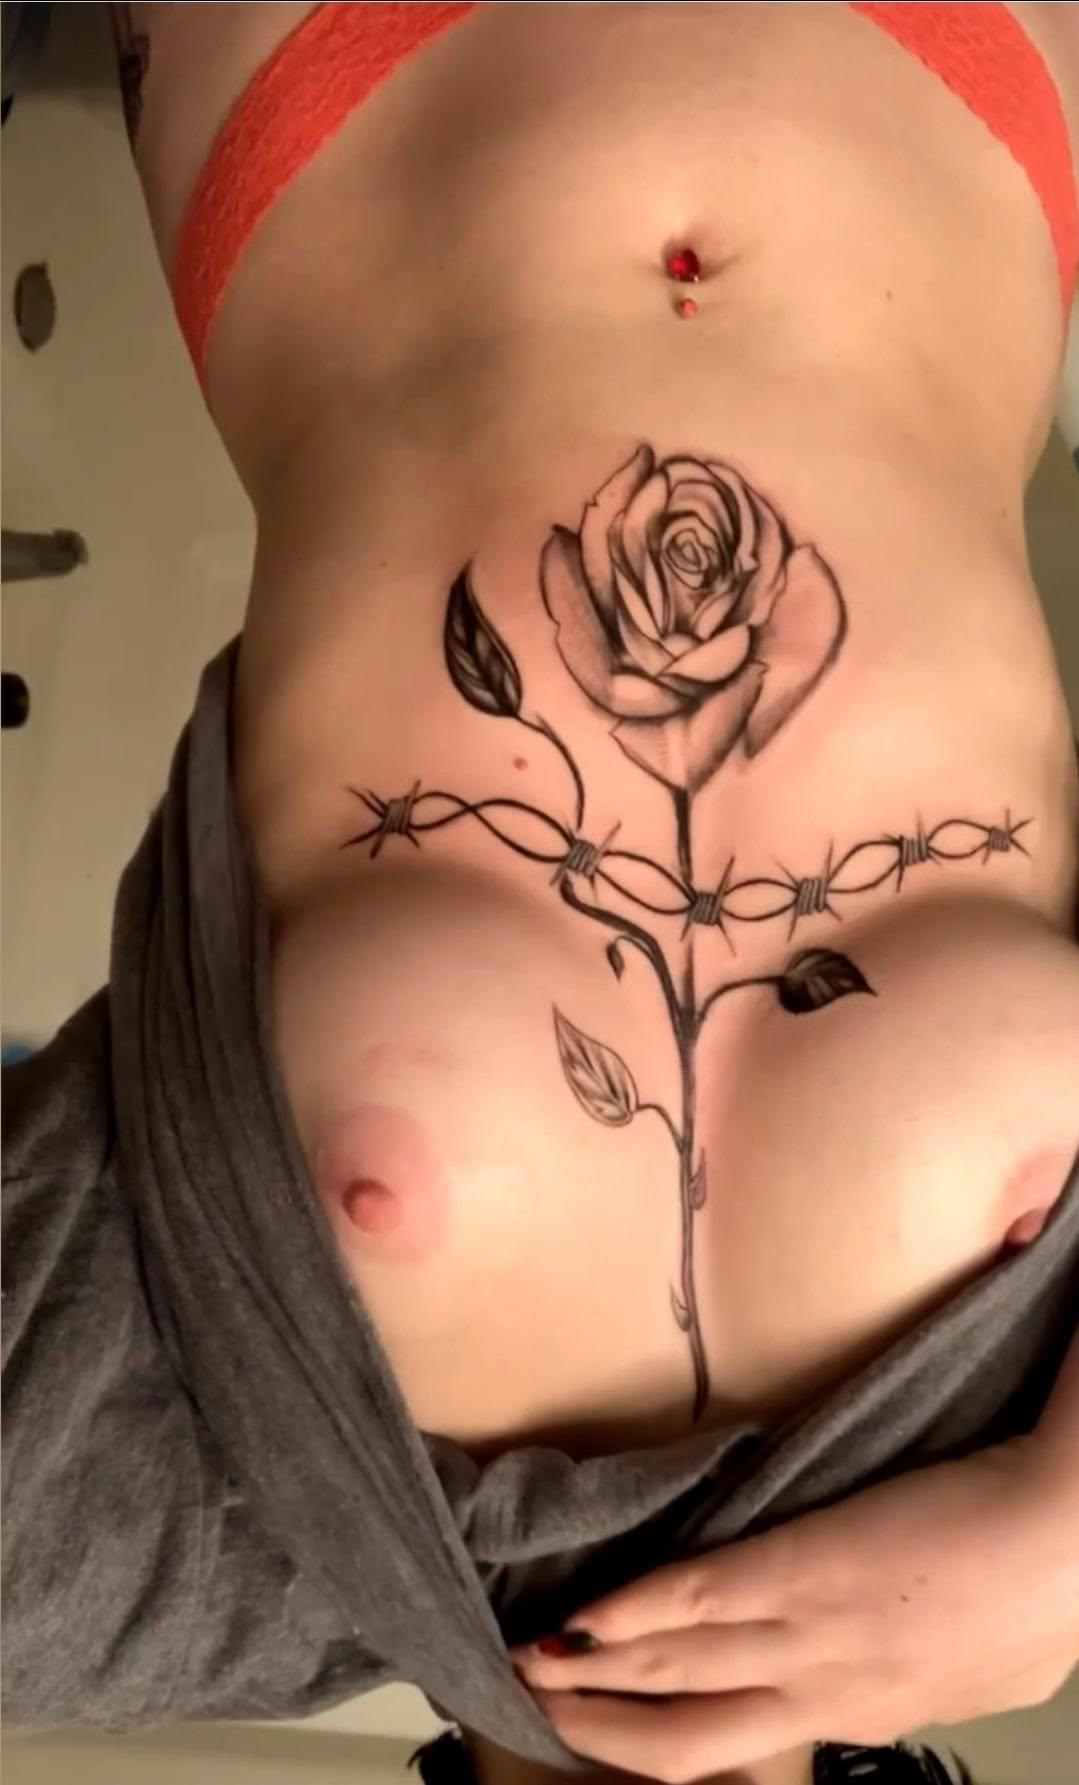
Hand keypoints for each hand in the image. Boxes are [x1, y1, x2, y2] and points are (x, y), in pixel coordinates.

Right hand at [510, 1330, 1078, 1783]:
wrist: (1062, 1537)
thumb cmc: (1039, 1597)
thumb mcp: (974, 1673)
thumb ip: (905, 1680)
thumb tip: (870, 1674)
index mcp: (861, 1714)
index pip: (738, 1746)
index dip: (661, 1743)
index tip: (612, 1727)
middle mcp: (822, 1696)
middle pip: (684, 1737)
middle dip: (600, 1727)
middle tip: (535, 1701)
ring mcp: (806, 1637)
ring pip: (675, 1673)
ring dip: (594, 1670)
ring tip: (532, 1654)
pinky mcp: (802, 1569)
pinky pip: (698, 1602)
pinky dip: (634, 1611)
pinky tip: (586, 1614)